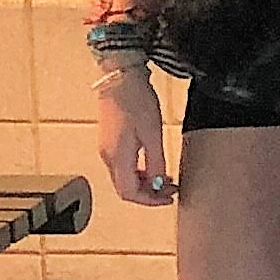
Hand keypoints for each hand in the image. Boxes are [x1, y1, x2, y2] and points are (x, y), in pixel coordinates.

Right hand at [94, 67, 174, 208]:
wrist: (120, 78)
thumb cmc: (137, 101)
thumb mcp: (153, 134)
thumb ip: (156, 162)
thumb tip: (159, 184)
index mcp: (117, 158)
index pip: (129, 193)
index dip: (150, 201)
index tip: (169, 198)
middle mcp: (108, 157)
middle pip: (125, 188)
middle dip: (149, 193)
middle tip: (172, 190)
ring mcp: (107, 149)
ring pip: (124, 178)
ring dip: (145, 182)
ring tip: (167, 178)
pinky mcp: (110, 140)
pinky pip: (123, 165)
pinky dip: (139, 171)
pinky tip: (153, 164)